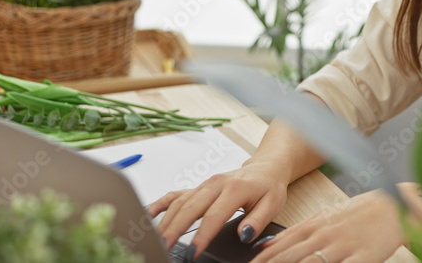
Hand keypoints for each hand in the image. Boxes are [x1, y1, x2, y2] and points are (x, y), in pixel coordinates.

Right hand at [147, 158, 289, 253]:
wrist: (265, 168)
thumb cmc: (268, 187)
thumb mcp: (272, 204)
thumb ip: (258, 220)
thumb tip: (244, 234)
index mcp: (235, 188)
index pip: (214, 215)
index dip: (201, 236)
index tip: (192, 252)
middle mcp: (216, 184)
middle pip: (190, 208)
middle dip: (175, 230)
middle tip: (164, 248)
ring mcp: (205, 184)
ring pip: (180, 203)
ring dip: (166, 221)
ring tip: (156, 240)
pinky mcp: (199, 186)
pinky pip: (176, 194)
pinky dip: (161, 203)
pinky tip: (149, 214)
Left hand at [252, 189, 404, 262]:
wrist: (393, 206)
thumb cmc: (358, 214)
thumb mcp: (323, 217)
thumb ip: (294, 232)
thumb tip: (264, 246)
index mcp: (313, 226)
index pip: (279, 248)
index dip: (260, 262)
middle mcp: (324, 236)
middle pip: (289, 258)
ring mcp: (342, 247)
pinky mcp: (362, 257)